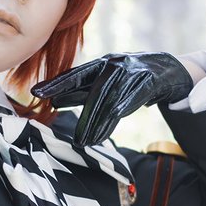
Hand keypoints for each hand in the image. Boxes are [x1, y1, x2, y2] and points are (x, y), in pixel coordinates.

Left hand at [32, 52, 193, 146]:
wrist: (168, 69)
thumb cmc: (131, 78)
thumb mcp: (106, 81)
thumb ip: (84, 90)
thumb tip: (55, 102)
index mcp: (101, 63)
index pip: (75, 74)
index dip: (56, 83)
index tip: (36, 93)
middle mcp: (114, 64)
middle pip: (93, 88)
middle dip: (79, 107)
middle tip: (69, 130)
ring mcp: (132, 71)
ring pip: (112, 98)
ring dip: (100, 121)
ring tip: (89, 141)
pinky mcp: (150, 80)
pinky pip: (133, 97)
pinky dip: (122, 109)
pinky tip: (113, 120)